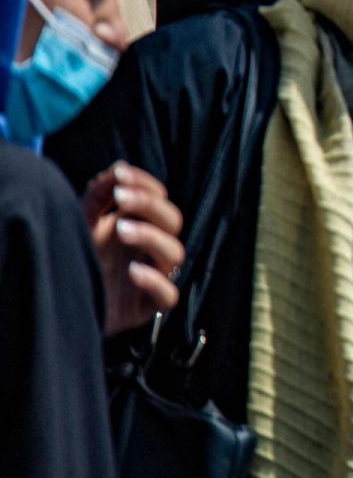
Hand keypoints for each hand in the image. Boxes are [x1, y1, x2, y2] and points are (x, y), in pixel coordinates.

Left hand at [81, 163, 184, 336]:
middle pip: (173, 221)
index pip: (159, 198)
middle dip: (149, 205)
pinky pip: (168, 295)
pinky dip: (156, 281)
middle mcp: (147, 249)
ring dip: (152, 237)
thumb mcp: (79, 223)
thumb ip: (97, 196)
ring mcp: (150, 277)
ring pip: (175, 253)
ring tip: (121, 230)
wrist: (53, 303)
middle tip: (121, 197)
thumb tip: (117, 169)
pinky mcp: (145, 308)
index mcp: (137, 225)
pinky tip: (133, 271)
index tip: (120, 174)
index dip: (145, 183)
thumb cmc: (69, 260)